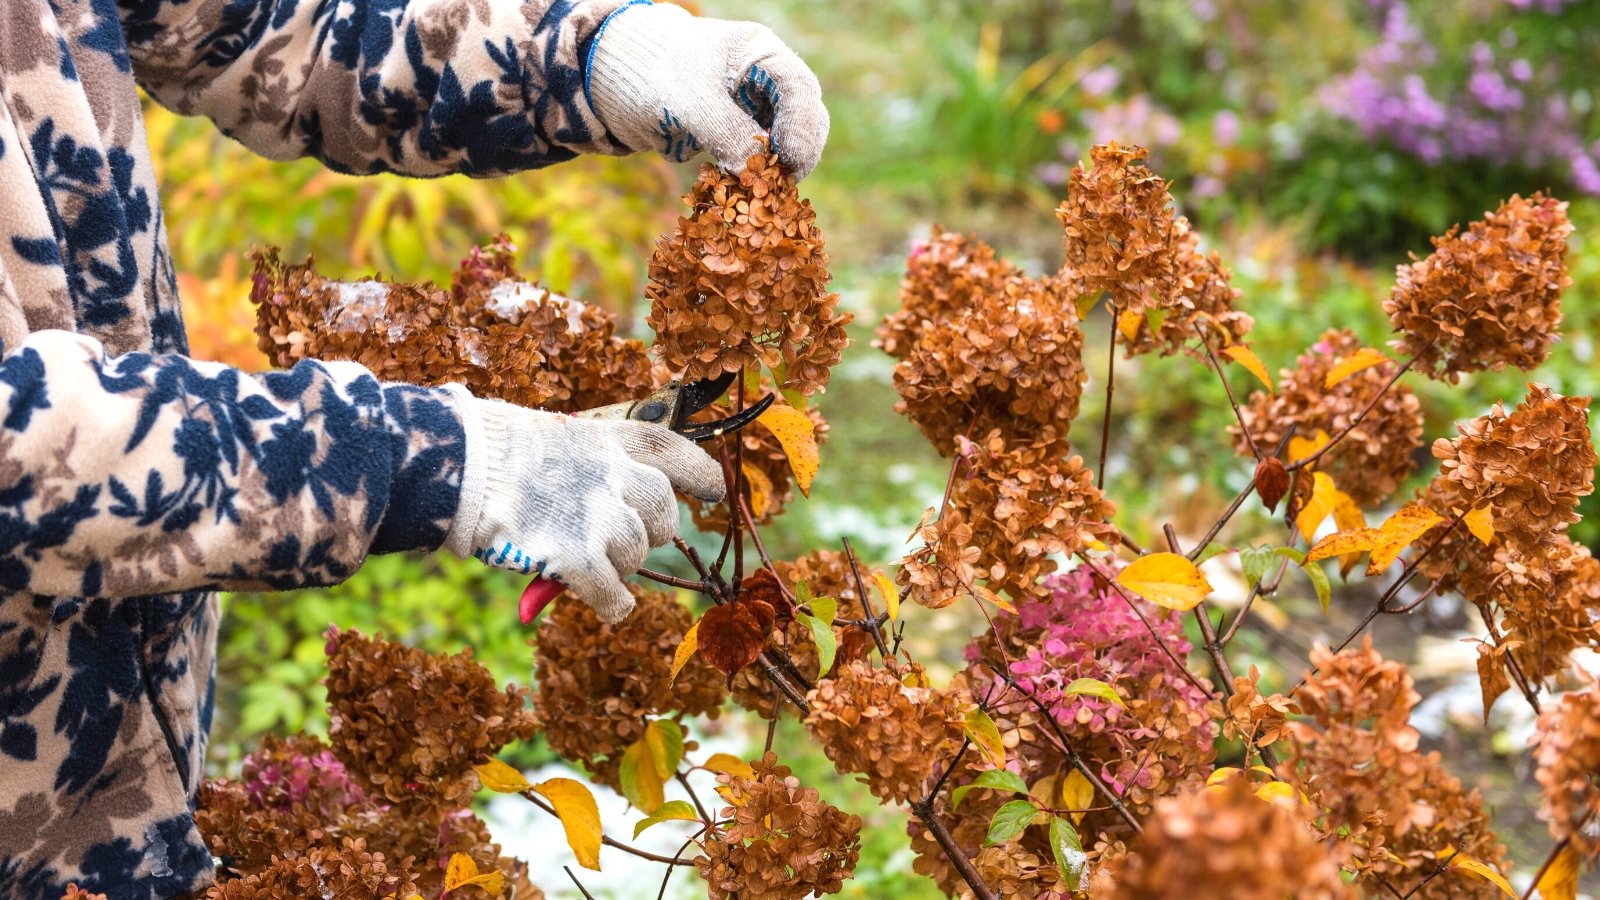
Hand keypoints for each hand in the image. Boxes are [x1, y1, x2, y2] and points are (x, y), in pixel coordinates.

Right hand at [442, 389, 724, 622]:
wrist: (454, 462)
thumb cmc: (491, 453)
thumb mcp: (553, 444)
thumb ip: (586, 477)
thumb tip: (599, 534)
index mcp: (608, 439)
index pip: (672, 451)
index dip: (700, 473)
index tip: (715, 491)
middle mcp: (613, 474)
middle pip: (663, 514)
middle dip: (649, 532)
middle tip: (616, 540)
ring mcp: (596, 515)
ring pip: (638, 555)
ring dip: (620, 566)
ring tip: (586, 562)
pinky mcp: (575, 555)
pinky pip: (613, 594)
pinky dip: (613, 604)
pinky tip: (609, 606)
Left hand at [587, 1, 828, 178]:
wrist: (615, 80)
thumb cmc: (652, 74)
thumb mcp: (689, 101)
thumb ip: (726, 132)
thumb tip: (757, 171)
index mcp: (760, 54)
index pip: (799, 88)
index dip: (802, 126)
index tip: (789, 160)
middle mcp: (766, 80)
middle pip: (804, 118)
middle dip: (797, 153)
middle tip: (781, 185)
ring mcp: (755, 108)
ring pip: (785, 143)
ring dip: (778, 170)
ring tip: (762, 193)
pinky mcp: (739, 134)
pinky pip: (760, 159)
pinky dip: (756, 178)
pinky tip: (744, 193)